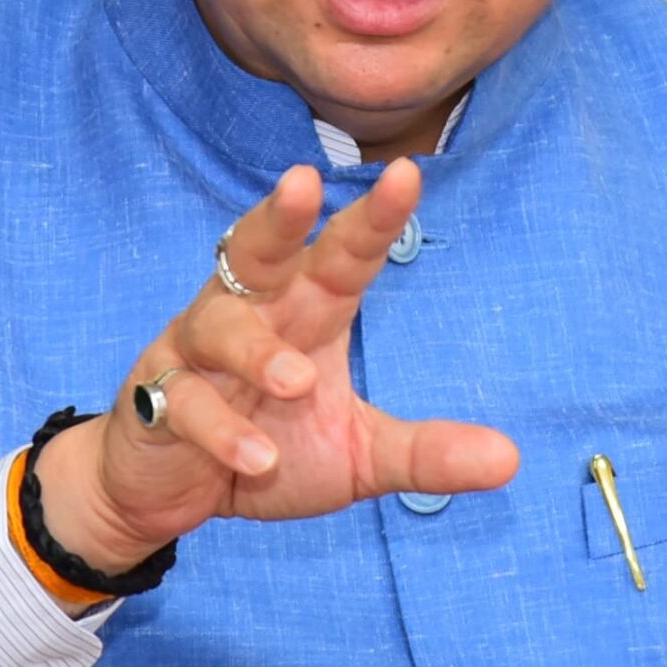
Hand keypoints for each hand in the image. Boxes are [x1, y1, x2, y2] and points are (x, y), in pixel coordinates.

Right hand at [35, 158, 519, 572]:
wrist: (164, 492)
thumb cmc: (264, 450)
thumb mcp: (356, 458)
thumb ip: (425, 454)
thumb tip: (511, 461)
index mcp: (305, 313)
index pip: (343, 256)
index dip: (373, 218)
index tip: (408, 175)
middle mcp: (249, 315)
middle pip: (260, 250)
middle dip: (279, 216)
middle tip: (302, 182)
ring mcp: (196, 353)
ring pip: (218, 322)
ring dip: (257, 349)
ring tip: (296, 381)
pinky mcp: (155, 398)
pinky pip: (186, 402)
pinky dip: (223, 429)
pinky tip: (257, 460)